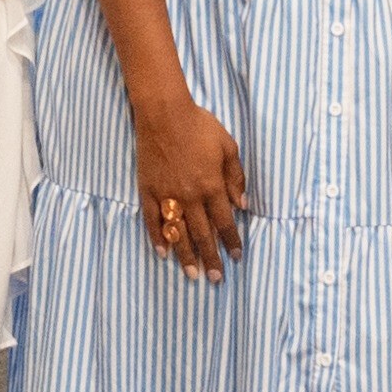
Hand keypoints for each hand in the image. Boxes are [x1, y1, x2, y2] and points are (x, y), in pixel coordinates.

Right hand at [131, 94, 250, 280]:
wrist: (164, 113)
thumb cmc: (199, 125)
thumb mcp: (228, 146)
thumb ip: (236, 177)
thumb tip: (242, 205)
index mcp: (212, 186)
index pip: (225, 222)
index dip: (232, 241)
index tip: (237, 256)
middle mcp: (190, 196)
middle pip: (203, 234)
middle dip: (211, 258)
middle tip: (217, 278)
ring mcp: (167, 195)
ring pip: (179, 233)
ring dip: (187, 256)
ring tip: (192, 274)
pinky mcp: (148, 190)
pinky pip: (153, 220)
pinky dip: (157, 238)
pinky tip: (163, 253)